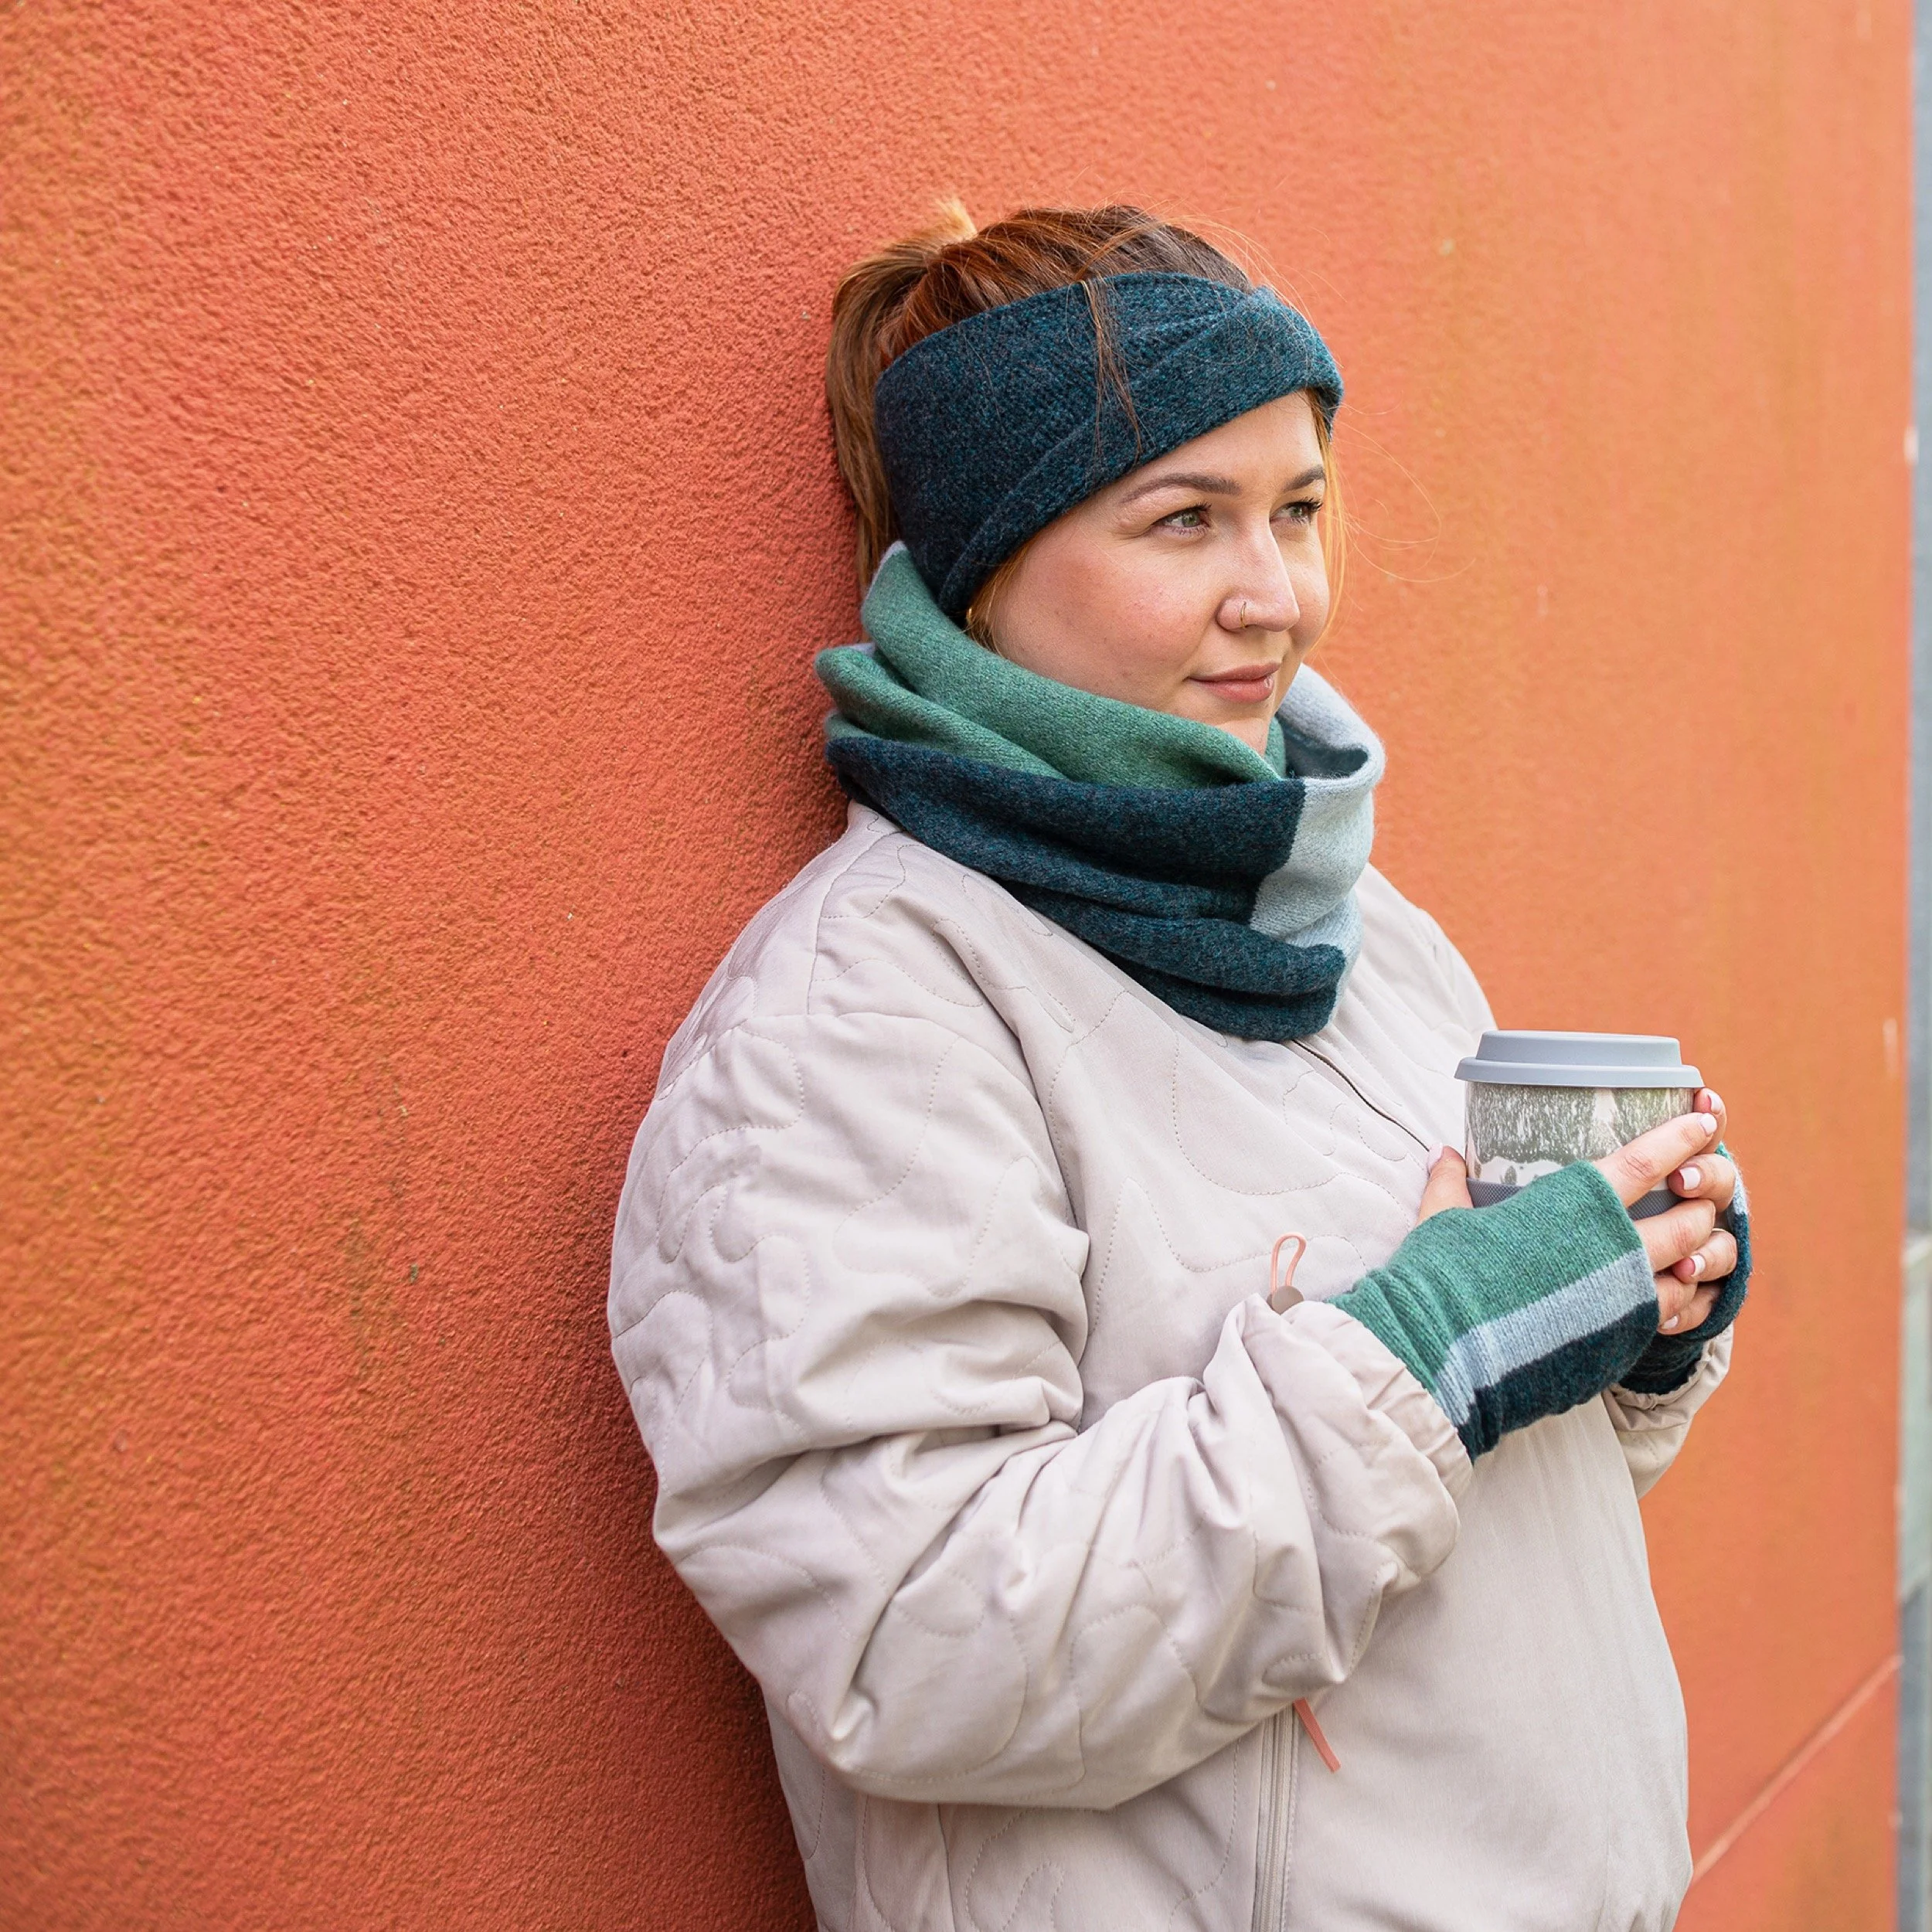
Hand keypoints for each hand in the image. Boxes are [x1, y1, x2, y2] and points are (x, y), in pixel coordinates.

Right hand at [1415, 1087, 1736, 1337]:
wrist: (1444, 1357)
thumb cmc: (1442, 1280)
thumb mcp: (1442, 1221)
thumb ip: (1451, 1185)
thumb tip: (1444, 1155)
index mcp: (1574, 1208)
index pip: (1647, 1161)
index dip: (1682, 1137)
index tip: (1703, 1121)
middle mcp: (1612, 1252)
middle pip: (1687, 1220)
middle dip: (1700, 1203)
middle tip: (1694, 1194)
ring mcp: (1624, 1302)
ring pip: (1689, 1270)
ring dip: (1695, 1254)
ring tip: (1684, 1247)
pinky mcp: (1621, 1344)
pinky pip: (1669, 1315)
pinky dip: (1675, 1299)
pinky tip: (1660, 1294)